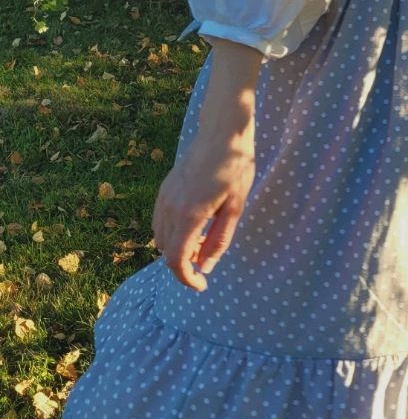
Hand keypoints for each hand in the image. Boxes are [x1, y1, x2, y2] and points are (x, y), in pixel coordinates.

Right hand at [152, 123, 255, 291]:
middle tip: (207, 257)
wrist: (222, 133)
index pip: (176, 260)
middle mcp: (171, 207)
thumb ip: (219, 240)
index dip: (186, 279)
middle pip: (166, 251)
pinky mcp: (164, 189)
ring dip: (177, 247)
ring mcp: (164, 196)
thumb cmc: (235, 168)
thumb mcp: (235, 207)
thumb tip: (205, 267)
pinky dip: (172, 232)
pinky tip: (193, 224)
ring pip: (161, 237)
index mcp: (190, 214)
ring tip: (203, 239)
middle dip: (184, 263)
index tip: (201, 285)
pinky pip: (160, 221)